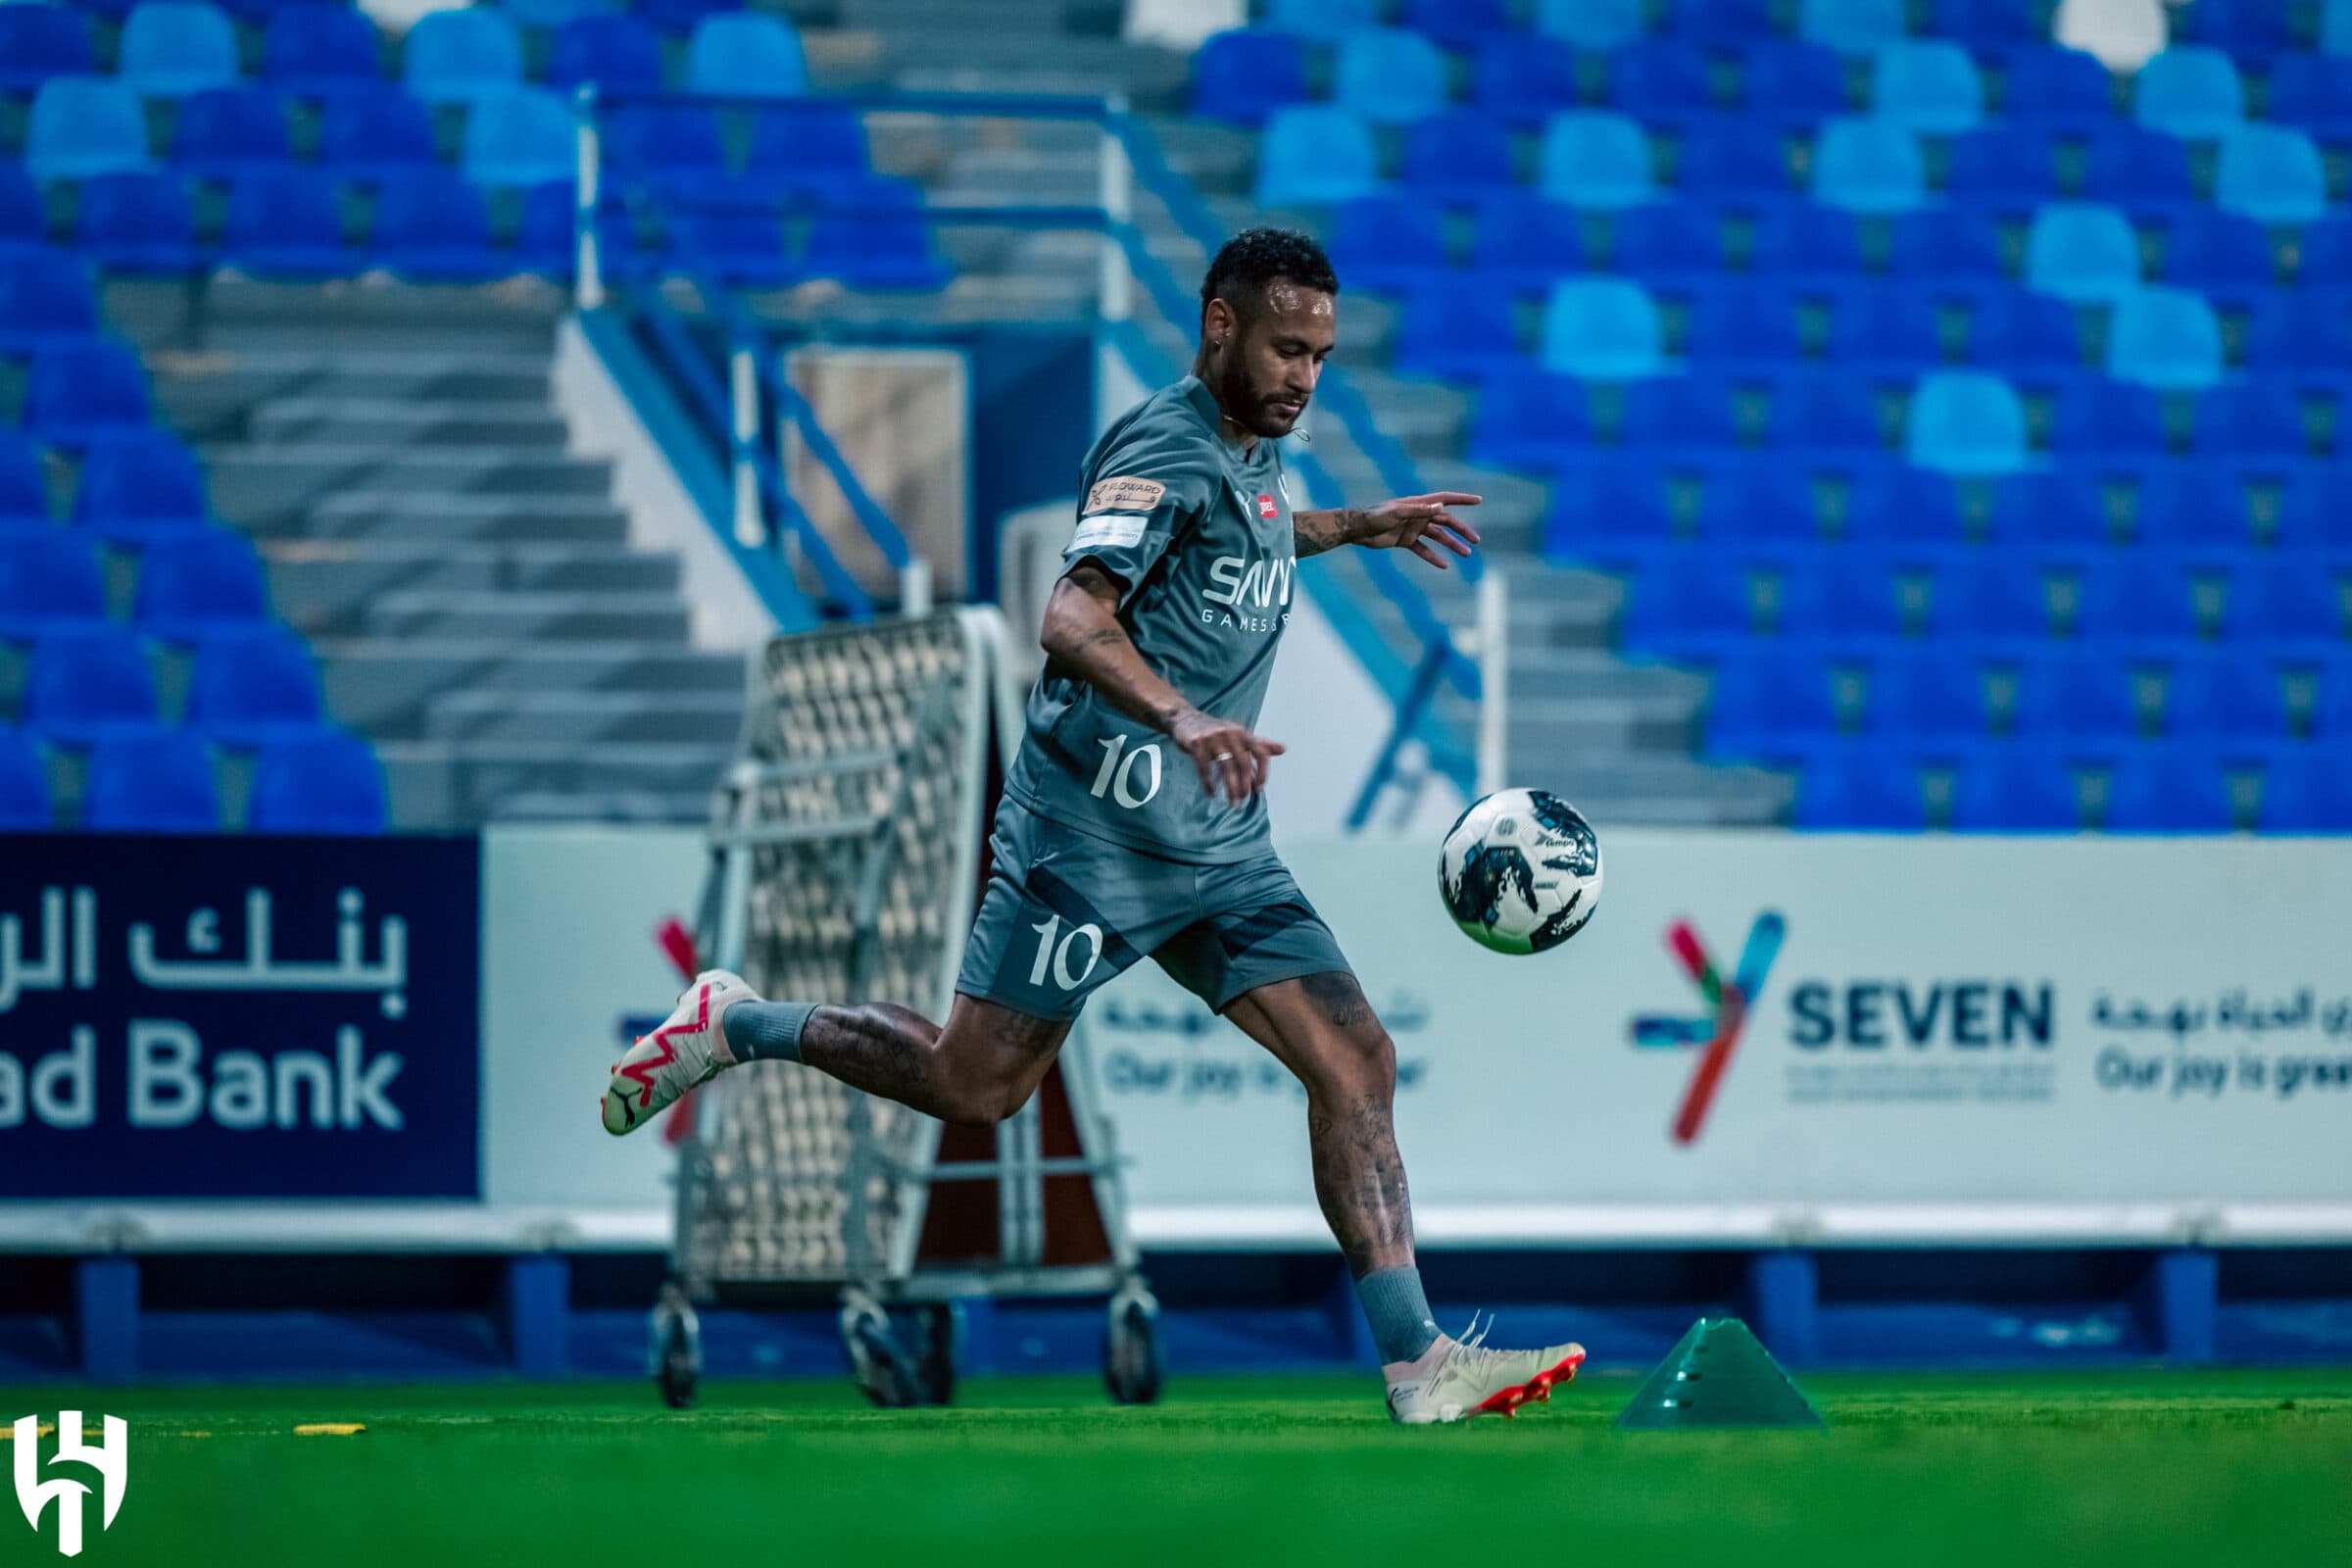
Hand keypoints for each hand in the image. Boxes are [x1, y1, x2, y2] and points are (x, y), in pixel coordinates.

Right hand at [1170, 708, 1285, 805]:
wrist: (1185, 718)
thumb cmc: (1217, 731)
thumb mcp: (1239, 734)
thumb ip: (1260, 744)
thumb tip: (1283, 749)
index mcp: (1243, 733)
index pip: (1261, 752)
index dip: (1263, 771)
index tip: (1260, 788)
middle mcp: (1230, 734)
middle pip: (1243, 764)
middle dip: (1245, 786)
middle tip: (1243, 802)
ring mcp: (1213, 739)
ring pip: (1226, 768)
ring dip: (1230, 788)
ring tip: (1232, 803)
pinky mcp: (1197, 744)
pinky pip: (1205, 768)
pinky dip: (1209, 784)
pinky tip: (1212, 794)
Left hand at [1352, 492, 1481, 569]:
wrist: (1358, 530)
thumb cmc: (1376, 516)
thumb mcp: (1398, 513)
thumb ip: (1419, 511)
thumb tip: (1441, 508)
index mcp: (1418, 504)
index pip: (1445, 499)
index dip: (1462, 499)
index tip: (1479, 500)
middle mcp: (1419, 515)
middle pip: (1446, 521)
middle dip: (1461, 530)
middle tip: (1476, 540)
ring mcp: (1413, 528)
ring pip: (1438, 537)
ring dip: (1452, 545)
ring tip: (1466, 554)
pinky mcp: (1406, 541)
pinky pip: (1423, 549)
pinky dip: (1433, 557)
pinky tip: (1444, 565)